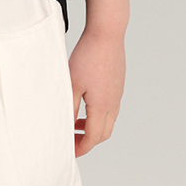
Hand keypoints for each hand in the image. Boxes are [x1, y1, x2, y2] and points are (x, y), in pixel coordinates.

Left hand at [67, 25, 124, 155]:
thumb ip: (70, 108)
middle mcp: (113, 103)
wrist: (107, 33)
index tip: (70, 151)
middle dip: (88, 141)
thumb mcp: (72, 84)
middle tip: (73, 140)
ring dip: (94, 126)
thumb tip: (68, 126)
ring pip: (109, 120)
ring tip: (76, 122)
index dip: (81, 148)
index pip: (93, 138)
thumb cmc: (88, 56)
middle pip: (104, 133)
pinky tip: (86, 103)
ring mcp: (118, 93)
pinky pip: (111, 107)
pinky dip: (99, 114)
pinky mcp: (118, 84)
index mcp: (102, 106)